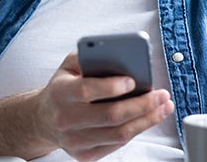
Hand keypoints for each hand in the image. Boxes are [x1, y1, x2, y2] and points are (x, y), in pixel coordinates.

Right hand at [34, 53, 174, 160]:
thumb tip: (118, 54)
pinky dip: (137, 130)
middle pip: (110, 115)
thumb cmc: (62, 88)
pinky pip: (118, 144)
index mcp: (61, 93)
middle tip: (161, 94)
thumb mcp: (68, 66)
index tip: (133, 80)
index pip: (86, 91)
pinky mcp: (85, 155)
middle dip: (142, 105)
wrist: (43, 119)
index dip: (111, 87)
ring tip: (163, 106)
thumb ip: (88, 56)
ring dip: (147, 120)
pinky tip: (148, 118)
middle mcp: (66, 119)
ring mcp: (75, 141)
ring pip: (119, 133)